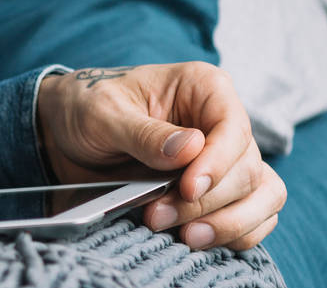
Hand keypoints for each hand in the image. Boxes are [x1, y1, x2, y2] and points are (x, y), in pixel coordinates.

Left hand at [36, 63, 285, 252]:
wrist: (64, 136)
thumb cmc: (86, 108)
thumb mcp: (103, 113)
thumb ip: (144, 133)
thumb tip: (192, 148)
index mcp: (204, 87)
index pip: (233, 128)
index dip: (218, 163)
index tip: (188, 189)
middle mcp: (223, 122)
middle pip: (247, 170)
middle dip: (207, 201)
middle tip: (157, 215)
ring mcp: (226, 159)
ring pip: (262, 197)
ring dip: (227, 224)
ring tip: (184, 237)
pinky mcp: (221, 191)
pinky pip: (254, 218)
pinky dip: (234, 235)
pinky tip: (196, 238)